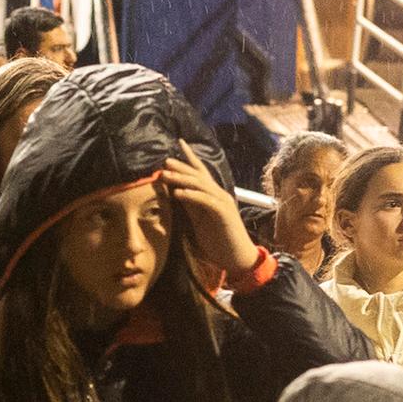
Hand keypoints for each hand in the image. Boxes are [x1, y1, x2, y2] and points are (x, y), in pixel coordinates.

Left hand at [154, 150, 259, 276]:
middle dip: (181, 166)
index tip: (179, 143)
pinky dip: (191, 196)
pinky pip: (206, 201)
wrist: (237, 258)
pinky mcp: (223, 214)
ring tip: (166, 175)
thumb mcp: (199, 220)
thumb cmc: (218, 241)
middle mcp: (219, 195)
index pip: (200, 172)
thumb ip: (190, 205)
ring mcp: (222, 203)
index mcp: (212, 196)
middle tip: (165, 161)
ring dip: (182, 179)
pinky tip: (178, 194)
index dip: (190, 157)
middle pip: (198, 175)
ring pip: (201, 185)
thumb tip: (176, 191)